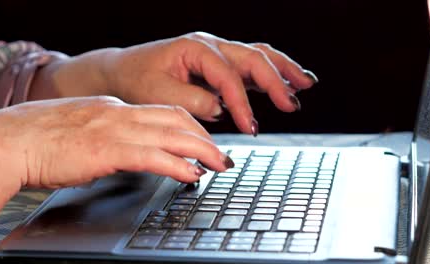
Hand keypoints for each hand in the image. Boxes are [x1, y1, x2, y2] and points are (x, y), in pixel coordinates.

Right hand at [0, 96, 232, 212]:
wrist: (12, 140)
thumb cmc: (42, 138)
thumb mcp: (85, 128)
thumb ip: (110, 135)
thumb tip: (129, 150)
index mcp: (116, 107)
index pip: (166, 111)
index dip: (192, 126)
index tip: (205, 139)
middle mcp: (120, 113)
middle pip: (177, 120)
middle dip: (206, 137)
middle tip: (222, 154)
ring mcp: (115, 130)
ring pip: (173, 135)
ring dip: (202, 151)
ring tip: (219, 164)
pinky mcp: (107, 151)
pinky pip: (153, 156)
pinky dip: (178, 165)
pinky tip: (192, 174)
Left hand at [30, 32, 317, 134]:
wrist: (123, 72)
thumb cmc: (137, 80)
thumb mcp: (157, 93)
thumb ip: (191, 101)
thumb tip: (220, 108)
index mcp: (195, 47)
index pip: (228, 76)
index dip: (241, 103)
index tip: (249, 127)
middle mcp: (210, 45)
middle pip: (253, 58)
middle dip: (275, 82)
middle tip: (291, 104)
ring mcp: (217, 53)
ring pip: (258, 55)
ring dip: (283, 70)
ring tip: (306, 83)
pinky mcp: (219, 65)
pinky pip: (251, 64)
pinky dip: (272, 73)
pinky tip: (288, 81)